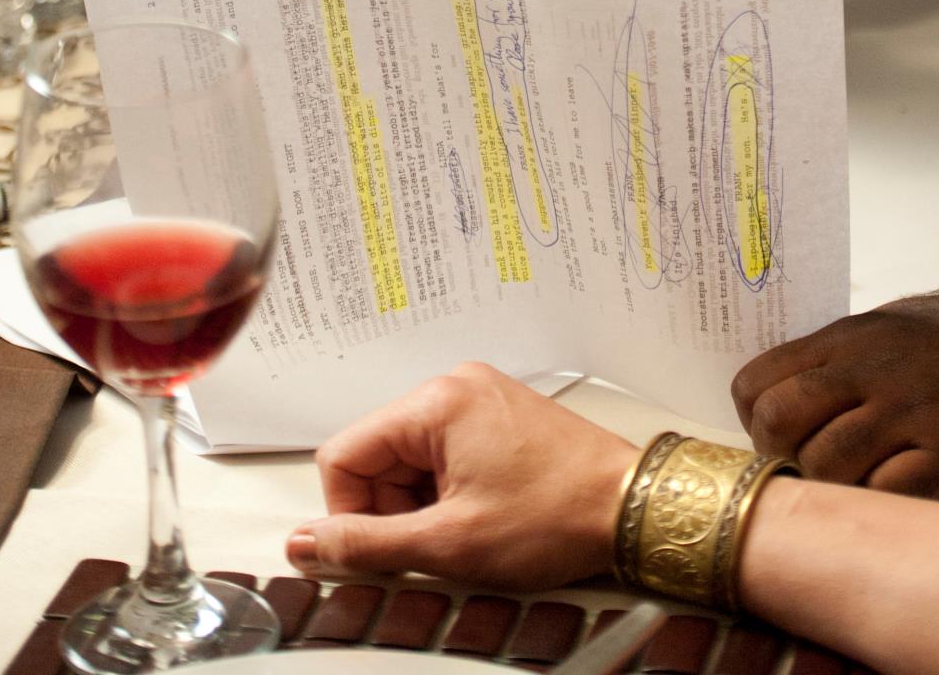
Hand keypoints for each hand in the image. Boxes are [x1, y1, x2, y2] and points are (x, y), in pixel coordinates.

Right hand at [286, 362, 635, 586]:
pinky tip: (480, 519)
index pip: (343, 455)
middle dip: (392, 512)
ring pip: (409, 463)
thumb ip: (367, 544)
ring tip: (465, 534)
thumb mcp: (449, 544)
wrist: (631, 506)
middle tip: (433, 546)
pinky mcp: (497, 419)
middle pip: (377, 458)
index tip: (376, 550)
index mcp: (436, 402)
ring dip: (422, 508)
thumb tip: (308, 543)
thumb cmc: (557, 514)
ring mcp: (479, 400)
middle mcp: (455, 388)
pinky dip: (448, 496)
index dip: (348, 514)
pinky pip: (443, 458)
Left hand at [732, 282, 938, 498]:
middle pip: (778, 423)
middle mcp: (870, 373)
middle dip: (781, 458)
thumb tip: (787, 402)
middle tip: (809, 468)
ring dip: (833, 485)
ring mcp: (911, 415)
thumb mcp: (886, 328)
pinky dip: (883, 502)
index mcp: (847, 340)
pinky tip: (902, 490)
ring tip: (861, 482)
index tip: (777, 437)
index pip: (756, 383)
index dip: (755, 421)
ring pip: (827, 466)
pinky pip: (888, 495)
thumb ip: (836, 363)